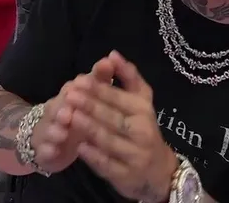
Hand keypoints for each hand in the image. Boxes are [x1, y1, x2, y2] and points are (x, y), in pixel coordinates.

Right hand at [31, 58, 115, 173]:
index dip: (84, 83)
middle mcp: (56, 108)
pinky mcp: (43, 148)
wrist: (46, 138)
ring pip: (49, 126)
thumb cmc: (76, 114)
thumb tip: (111, 58)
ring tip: (62, 132)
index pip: (75, 85)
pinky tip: (53, 152)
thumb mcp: (89, 97)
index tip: (89, 80)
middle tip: (71, 111)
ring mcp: (47, 128)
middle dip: (64, 106)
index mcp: (69, 94)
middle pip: (58, 104)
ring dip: (55, 128)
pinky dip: (48, 150)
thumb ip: (99, 79)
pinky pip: (44, 149)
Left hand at [66, 51, 177, 202]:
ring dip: (90, 128)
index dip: (100, 89)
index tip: (80, 80)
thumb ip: (128, 77)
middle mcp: (142, 132)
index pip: (120, 98)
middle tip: (70, 95)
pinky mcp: (126, 175)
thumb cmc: (143, 127)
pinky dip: (94, 156)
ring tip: (71, 117)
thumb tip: (112, 53)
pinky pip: (108, 164)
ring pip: (110, 140)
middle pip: (113, 118)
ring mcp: (135, 155)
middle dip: (91, 106)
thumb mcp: (141, 101)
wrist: (158, 169)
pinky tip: (79, 146)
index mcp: (144, 111)